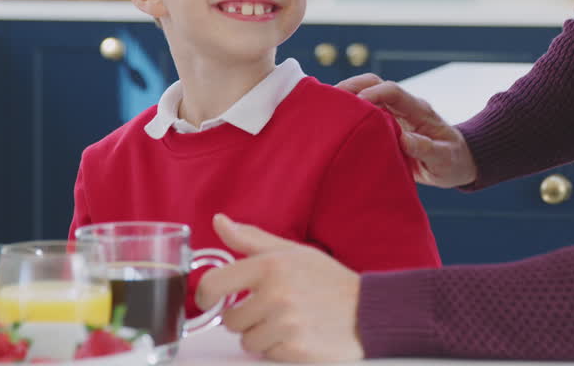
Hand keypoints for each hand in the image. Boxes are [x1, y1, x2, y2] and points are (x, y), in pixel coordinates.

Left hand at [195, 214, 362, 362]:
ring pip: (247, 340)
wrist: (368, 310)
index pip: (214, 284)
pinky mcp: (295, 348)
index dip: (206, 294)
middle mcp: (276, 294)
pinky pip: (267, 354)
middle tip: (273, 307)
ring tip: (288, 321)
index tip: (210, 299)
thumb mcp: (292, 252)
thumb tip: (219, 222)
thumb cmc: (328, 280)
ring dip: (263, 335)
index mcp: (271, 265)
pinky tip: (299, 334)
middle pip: (231, 319)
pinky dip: (279, 348)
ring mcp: (286, 323)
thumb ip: (251, 239)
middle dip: (247, 316)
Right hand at [336, 73, 478, 187]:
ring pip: (367, 94)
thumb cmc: (453, 161)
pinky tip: (333, 122)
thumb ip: (427, 149)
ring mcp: (394, 114)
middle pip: (375, 84)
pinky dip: (349, 113)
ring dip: (346, 98)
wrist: (457, 163)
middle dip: (352, 87)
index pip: (393, 92)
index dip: (373, 93)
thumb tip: (404, 139)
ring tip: (324, 109)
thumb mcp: (445, 159)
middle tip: (329, 100)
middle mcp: (404, 108)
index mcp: (418, 111)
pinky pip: (365, 112)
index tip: (356, 104)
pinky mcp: (386, 125)